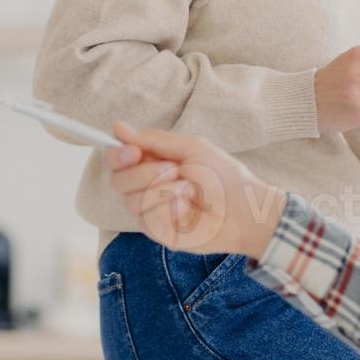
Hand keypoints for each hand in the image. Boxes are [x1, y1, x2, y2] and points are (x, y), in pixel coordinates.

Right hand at [105, 123, 287, 257]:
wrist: (243, 209)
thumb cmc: (222, 175)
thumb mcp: (190, 148)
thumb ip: (153, 140)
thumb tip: (117, 127)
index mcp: (151, 163)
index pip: (116, 159)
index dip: (117, 155)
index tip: (134, 152)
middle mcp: (146, 187)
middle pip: (117, 181)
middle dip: (144, 173)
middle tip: (173, 170)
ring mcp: (151, 212)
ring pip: (132, 202)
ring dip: (163, 192)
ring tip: (190, 191)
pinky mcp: (159, 232)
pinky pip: (148, 221)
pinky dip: (170, 210)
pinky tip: (188, 210)